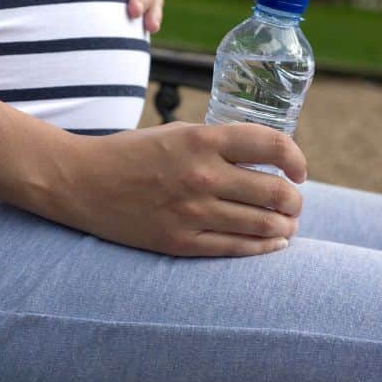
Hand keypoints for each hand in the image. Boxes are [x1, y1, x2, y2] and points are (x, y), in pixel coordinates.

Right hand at [61, 122, 306, 257]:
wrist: (83, 182)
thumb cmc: (130, 152)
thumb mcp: (175, 131)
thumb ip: (218, 141)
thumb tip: (262, 156)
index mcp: (202, 139)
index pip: (272, 145)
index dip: (297, 158)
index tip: (299, 169)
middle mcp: (202, 175)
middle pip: (276, 190)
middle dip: (295, 199)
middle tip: (294, 201)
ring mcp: (192, 212)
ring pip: (263, 224)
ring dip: (285, 224)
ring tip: (287, 223)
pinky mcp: (180, 242)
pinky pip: (237, 249)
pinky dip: (265, 247)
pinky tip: (273, 242)